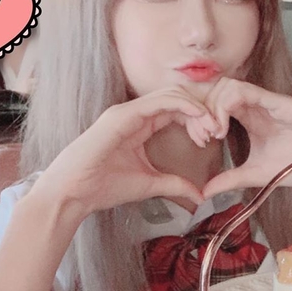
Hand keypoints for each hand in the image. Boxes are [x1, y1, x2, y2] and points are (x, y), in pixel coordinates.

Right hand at [33, 87, 221, 218]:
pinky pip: (160, 101)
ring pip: (172, 94)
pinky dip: (184, 106)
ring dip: (196, 108)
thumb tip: (200, 196)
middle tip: (216, 131)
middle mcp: (135, 114)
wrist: (75, 193)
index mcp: (140, 125)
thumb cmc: (105, 187)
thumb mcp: (151, 184)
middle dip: (201, 111)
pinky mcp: (123, 115)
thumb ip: (175, 185)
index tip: (211, 139)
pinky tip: (198, 118)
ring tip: (209, 128)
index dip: (197, 120)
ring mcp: (128, 112)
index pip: (176, 110)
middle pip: (177, 98)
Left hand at [200, 78, 291, 197]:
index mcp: (250, 117)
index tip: (202, 141)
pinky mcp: (279, 102)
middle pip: (217, 89)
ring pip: (228, 86)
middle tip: (204, 136)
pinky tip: (224, 129)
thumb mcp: (256, 174)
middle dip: (203, 109)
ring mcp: (268, 101)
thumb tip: (204, 192)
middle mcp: (257, 105)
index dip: (203, 116)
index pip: (216, 102)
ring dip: (213, 107)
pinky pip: (247, 91)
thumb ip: (230, 179)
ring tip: (215, 133)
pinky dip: (228, 105)